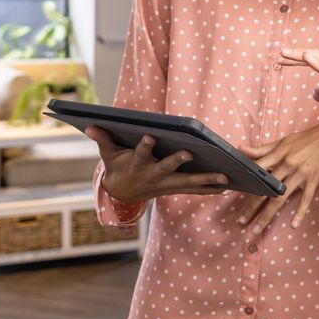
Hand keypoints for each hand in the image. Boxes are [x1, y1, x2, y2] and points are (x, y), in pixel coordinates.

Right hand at [88, 126, 228, 202]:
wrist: (122, 193)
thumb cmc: (118, 167)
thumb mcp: (108, 155)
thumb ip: (103, 139)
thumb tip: (90, 125)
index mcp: (138, 164)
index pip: (141, 153)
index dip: (145, 145)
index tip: (149, 136)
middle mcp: (154, 175)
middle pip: (168, 168)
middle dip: (178, 160)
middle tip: (189, 152)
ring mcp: (166, 184)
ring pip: (188, 182)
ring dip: (206, 180)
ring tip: (225, 177)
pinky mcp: (175, 188)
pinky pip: (194, 190)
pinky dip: (210, 189)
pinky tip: (227, 186)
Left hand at [236, 118, 318, 233]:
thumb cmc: (306, 138)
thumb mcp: (284, 141)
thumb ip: (262, 148)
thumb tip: (240, 148)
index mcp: (279, 154)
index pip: (256, 170)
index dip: (243, 182)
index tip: (228, 194)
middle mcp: (288, 165)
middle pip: (266, 189)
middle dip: (252, 206)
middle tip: (241, 220)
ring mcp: (301, 174)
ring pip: (281, 198)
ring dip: (267, 215)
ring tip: (256, 228)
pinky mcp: (314, 181)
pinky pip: (305, 199)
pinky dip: (300, 213)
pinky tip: (294, 225)